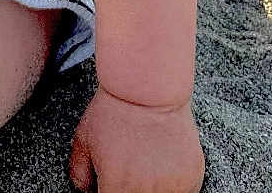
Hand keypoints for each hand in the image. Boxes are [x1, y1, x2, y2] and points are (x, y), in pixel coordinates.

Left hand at [69, 86, 204, 192]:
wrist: (148, 89)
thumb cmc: (113, 111)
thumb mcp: (83, 140)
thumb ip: (79, 174)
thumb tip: (86, 191)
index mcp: (116, 189)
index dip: (109, 191)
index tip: (110, 184)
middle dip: (127, 188)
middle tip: (127, 171)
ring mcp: (172, 189)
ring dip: (151, 188)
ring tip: (144, 165)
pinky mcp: (192, 180)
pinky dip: (172, 184)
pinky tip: (161, 162)